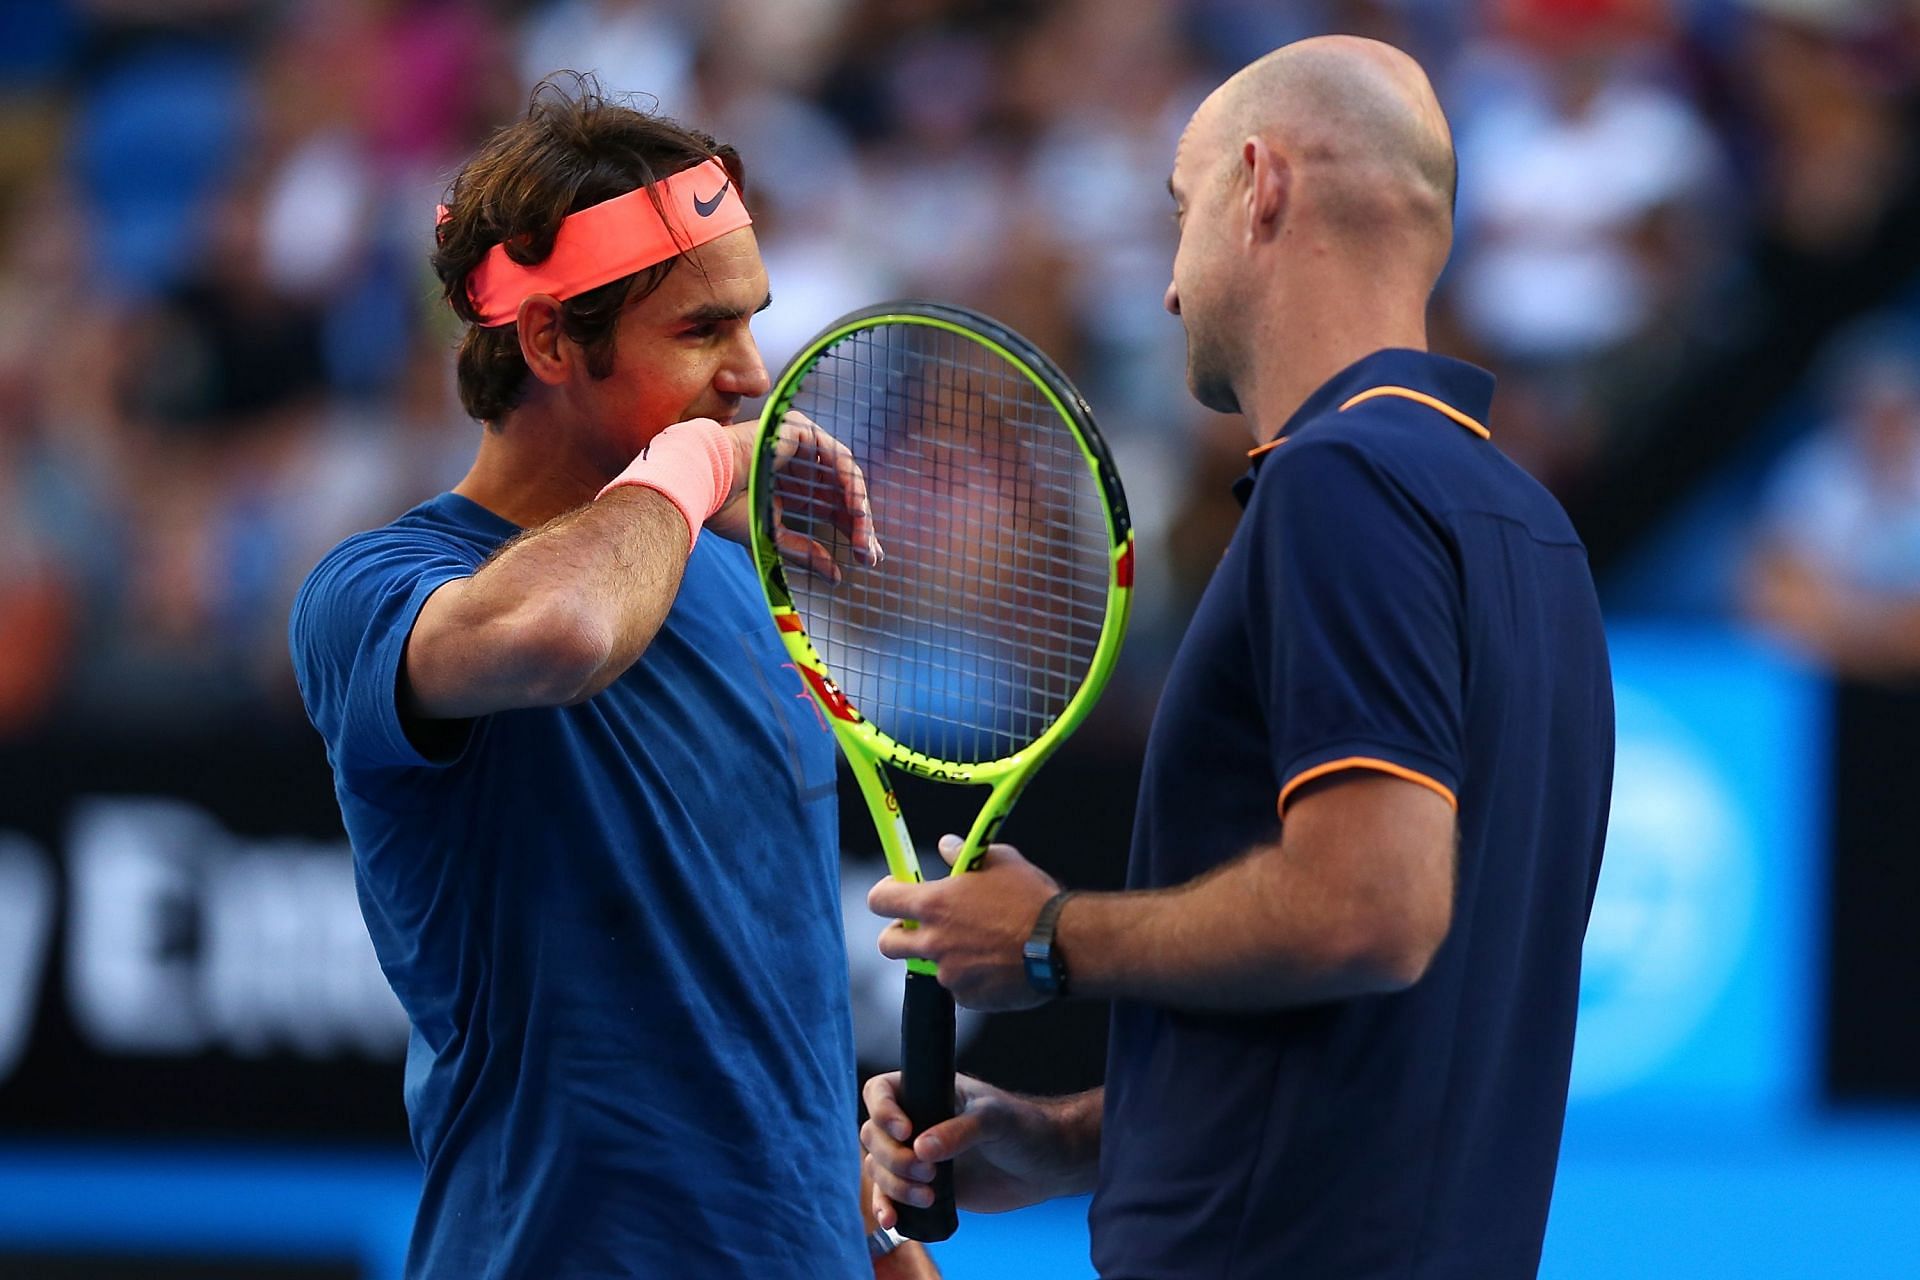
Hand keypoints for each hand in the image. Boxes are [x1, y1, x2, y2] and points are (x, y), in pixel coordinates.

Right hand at [707, 410, 881, 580]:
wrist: (703, 483)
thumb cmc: (726, 509)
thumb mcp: (774, 537)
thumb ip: (806, 552)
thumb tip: (837, 576)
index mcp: (789, 486)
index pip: (829, 507)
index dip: (850, 531)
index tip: (865, 557)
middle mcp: (798, 463)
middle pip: (840, 493)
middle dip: (858, 524)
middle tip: (869, 554)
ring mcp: (801, 444)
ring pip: (843, 477)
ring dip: (858, 509)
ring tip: (863, 538)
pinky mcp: (801, 429)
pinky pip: (837, 457)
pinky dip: (850, 485)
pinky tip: (856, 511)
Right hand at [861, 1071, 1091, 1225]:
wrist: (1047, 1166)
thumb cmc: (1025, 1128)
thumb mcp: (995, 1121)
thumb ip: (959, 1132)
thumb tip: (921, 1148)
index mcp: (928, 1091)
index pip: (881, 1091)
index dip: (883, 1110)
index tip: (905, 1131)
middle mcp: (917, 1121)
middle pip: (874, 1135)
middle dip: (894, 1158)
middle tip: (928, 1172)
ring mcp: (918, 1155)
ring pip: (879, 1168)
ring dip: (894, 1185)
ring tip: (929, 1196)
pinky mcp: (924, 1187)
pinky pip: (890, 1196)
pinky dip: (886, 1207)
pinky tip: (893, 1220)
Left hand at [868, 837, 1058, 1010]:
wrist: (1063, 945)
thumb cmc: (1032, 898)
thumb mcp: (1001, 861)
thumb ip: (964, 854)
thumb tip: (947, 846)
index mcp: (934, 904)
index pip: (879, 900)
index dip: (885, 893)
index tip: (896, 890)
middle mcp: (933, 941)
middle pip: (888, 943)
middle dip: (900, 934)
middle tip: (923, 926)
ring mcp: (948, 973)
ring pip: (930, 966)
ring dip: (944, 956)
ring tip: (980, 944)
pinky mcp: (968, 997)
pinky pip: (959, 987)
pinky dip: (971, 977)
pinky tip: (997, 963)